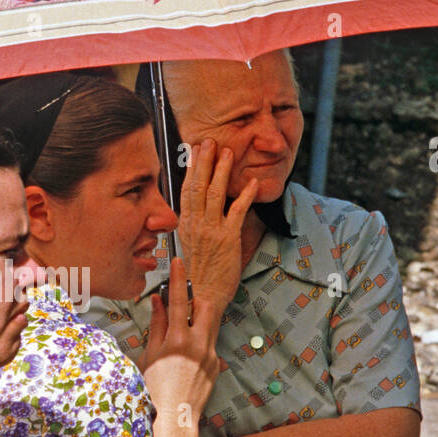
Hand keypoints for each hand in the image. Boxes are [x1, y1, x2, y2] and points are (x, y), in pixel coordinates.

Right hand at [140, 257, 219, 423]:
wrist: (173, 418)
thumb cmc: (153, 388)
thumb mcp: (149, 354)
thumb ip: (156, 325)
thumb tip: (157, 301)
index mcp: (177, 339)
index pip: (178, 300)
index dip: (178, 279)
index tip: (179, 261)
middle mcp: (198, 344)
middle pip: (205, 307)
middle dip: (196, 299)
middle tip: (184, 303)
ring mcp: (210, 355)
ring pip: (210, 325)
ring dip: (199, 320)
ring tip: (183, 331)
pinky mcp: (215, 366)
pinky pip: (210, 345)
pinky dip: (198, 343)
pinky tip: (185, 359)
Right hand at [178, 139, 262, 307]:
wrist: (202, 296)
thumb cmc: (199, 273)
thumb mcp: (191, 245)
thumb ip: (194, 225)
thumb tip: (199, 208)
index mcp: (185, 225)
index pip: (186, 190)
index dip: (191, 169)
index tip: (194, 151)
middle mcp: (195, 224)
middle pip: (198, 186)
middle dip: (204, 161)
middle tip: (209, 141)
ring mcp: (211, 231)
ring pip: (215, 193)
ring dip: (222, 171)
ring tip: (228, 152)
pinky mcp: (227, 239)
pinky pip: (237, 212)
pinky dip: (245, 196)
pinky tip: (252, 182)